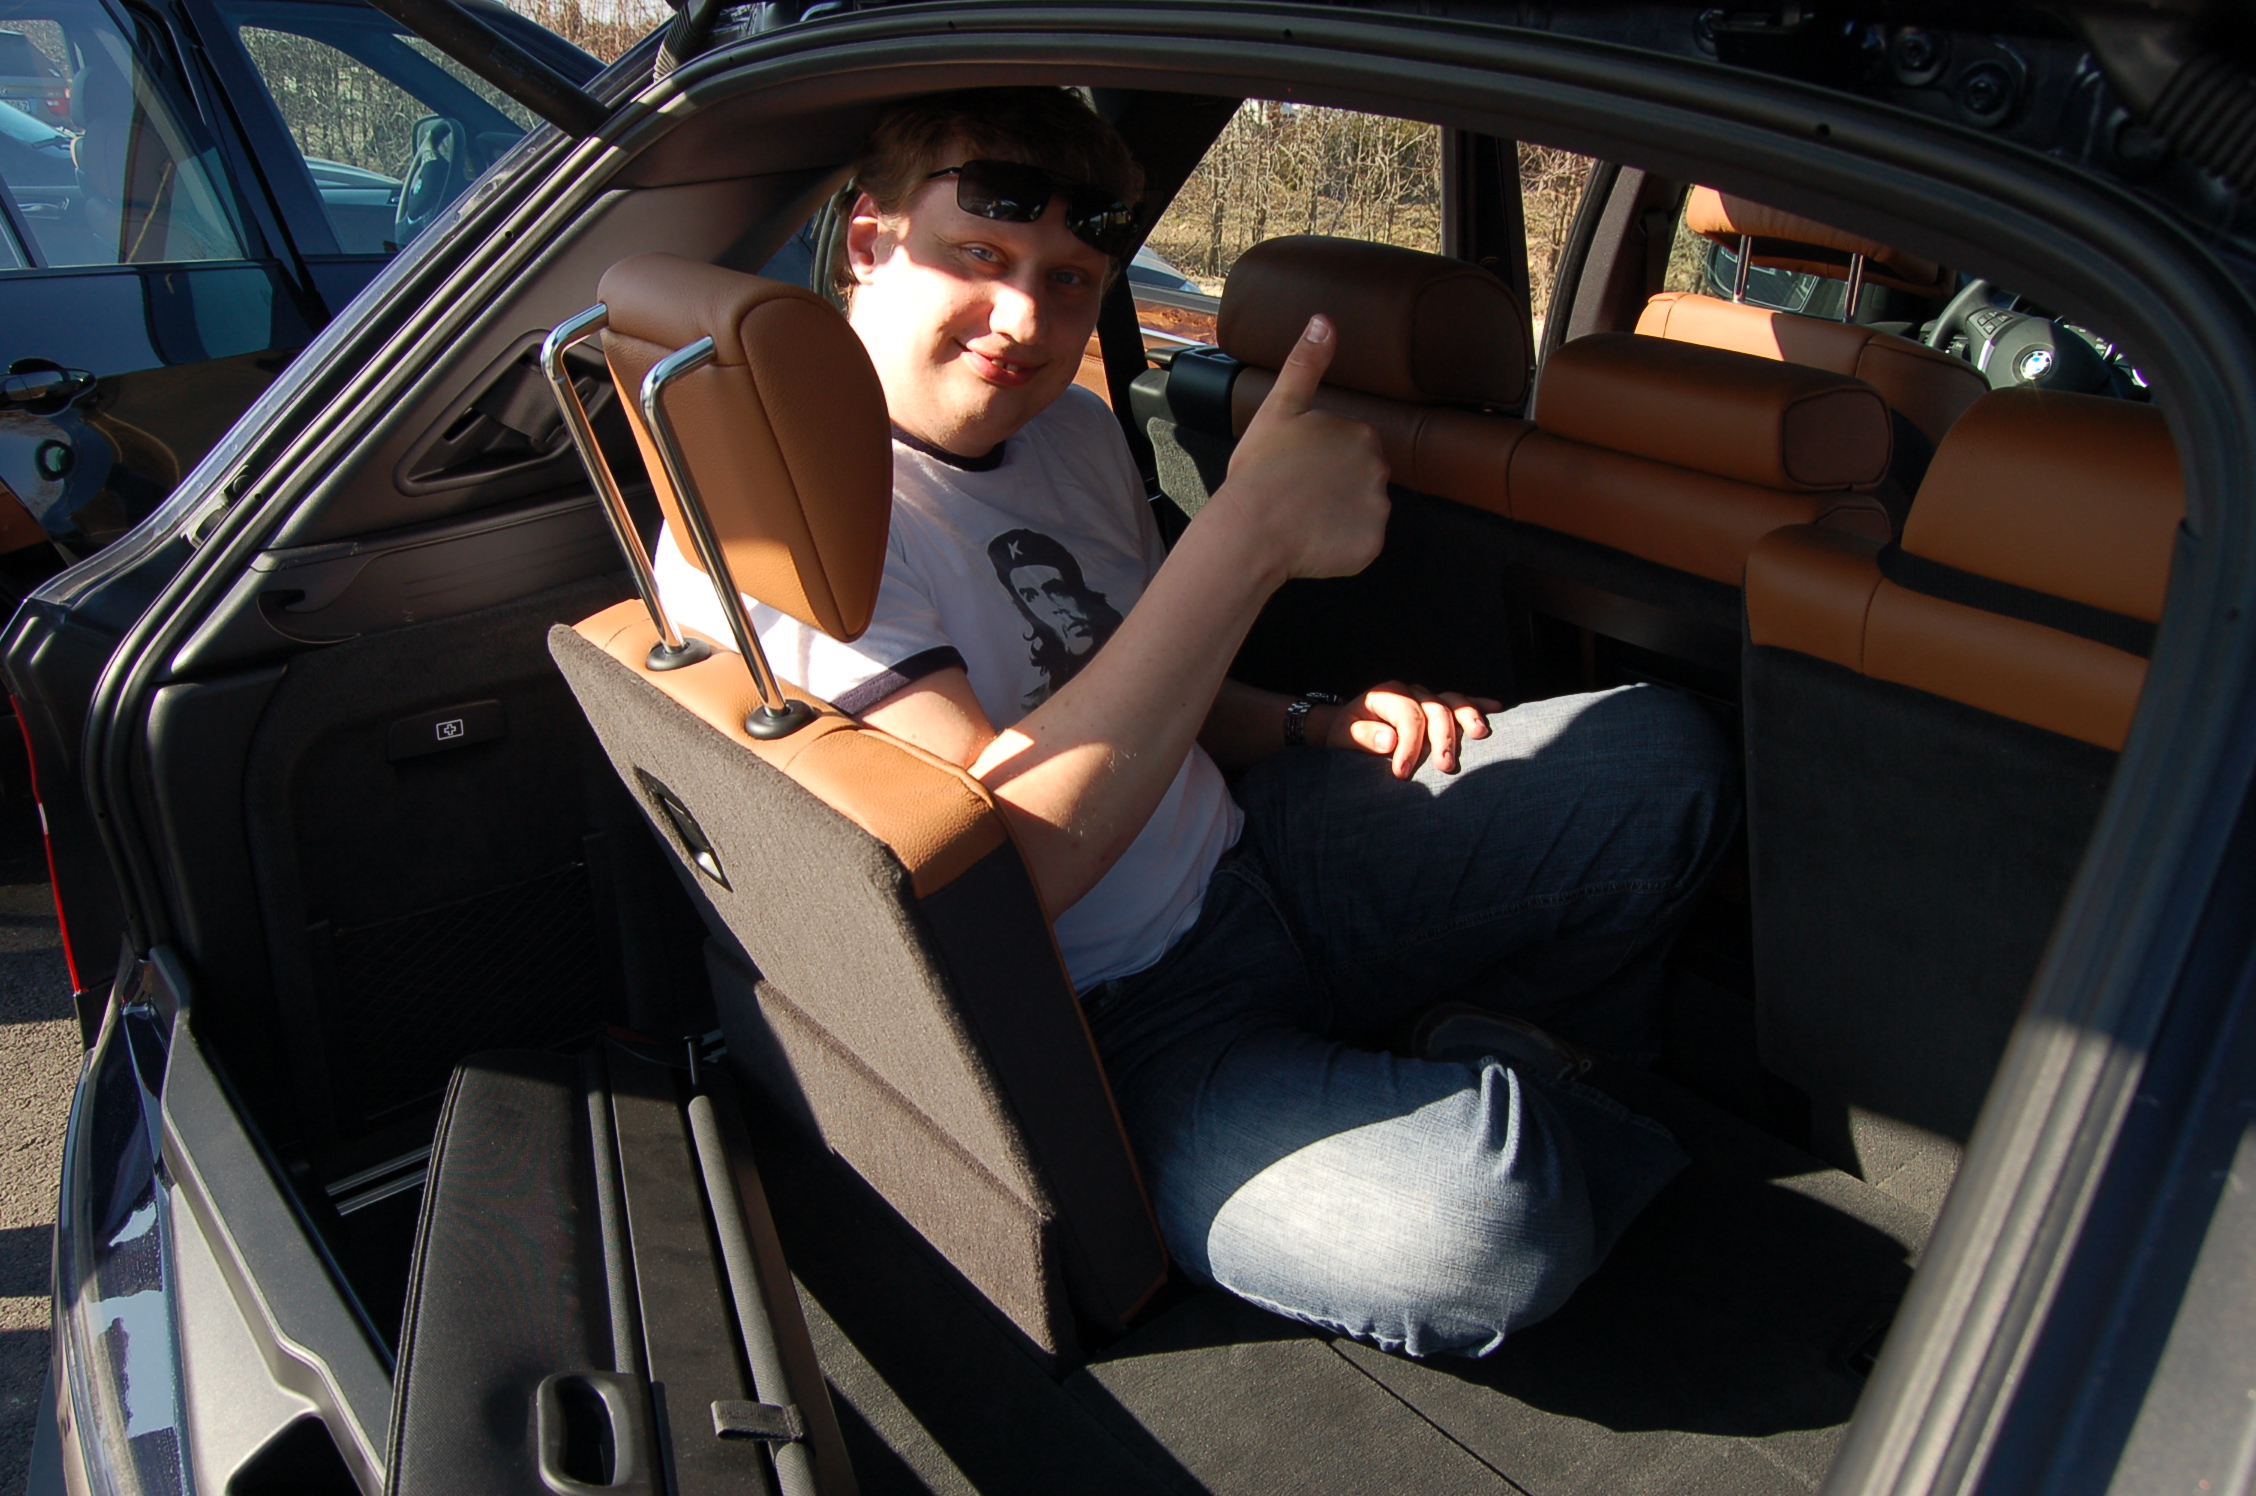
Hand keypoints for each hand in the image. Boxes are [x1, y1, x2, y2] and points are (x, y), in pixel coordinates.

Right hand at [1214, 314, 1390, 580]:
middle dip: (1334, 489)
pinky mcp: (1372, 543)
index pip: (1350, 450)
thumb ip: (1306, 364)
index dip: (1321, 462)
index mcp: (1360, 433)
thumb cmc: (1260, 470)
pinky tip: (1312, 542)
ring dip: (1337, 518)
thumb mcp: (1280, 408)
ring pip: (1361, 513)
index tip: (1297, 470)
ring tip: (1302, 520)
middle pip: (1360, 480)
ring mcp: (1377, 508)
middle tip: (1298, 496)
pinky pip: (1361, 546)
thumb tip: (1323, 321)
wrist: (1251, 528)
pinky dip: (1341, 547)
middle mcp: (1378, 468)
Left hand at [1326, 682, 1502, 778]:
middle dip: (1443, 738)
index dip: (1409, 746)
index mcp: (1387, 694)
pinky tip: (1497, 709)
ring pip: (1453, 701)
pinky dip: (1480, 704)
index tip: (1402, 774)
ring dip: (1469, 717)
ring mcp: (1427, 696)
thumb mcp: (1344, 736)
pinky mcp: (1439, 704)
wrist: (1349, 726)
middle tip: (1446, 768)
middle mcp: (1411, 691)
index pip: (1407, 717)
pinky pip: (1462, 701)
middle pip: (1435, 709)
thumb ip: (1363, 737)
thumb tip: (1389, 741)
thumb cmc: (1347, 733)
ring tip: (1480, 735)